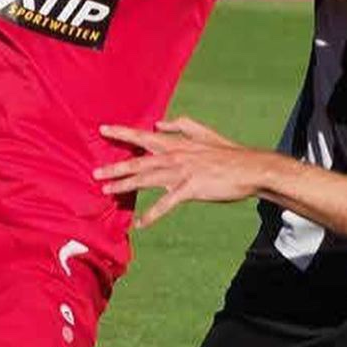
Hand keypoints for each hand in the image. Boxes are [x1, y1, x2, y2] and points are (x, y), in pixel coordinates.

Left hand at [94, 117, 258, 227]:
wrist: (251, 168)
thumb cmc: (227, 152)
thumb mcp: (203, 132)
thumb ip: (180, 125)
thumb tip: (159, 122)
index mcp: (176, 142)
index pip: (143, 136)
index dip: (122, 132)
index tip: (102, 129)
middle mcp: (175, 155)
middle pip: (139, 161)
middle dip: (115, 167)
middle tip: (95, 173)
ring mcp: (182, 172)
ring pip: (147, 180)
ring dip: (125, 186)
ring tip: (107, 191)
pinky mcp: (191, 188)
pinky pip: (167, 203)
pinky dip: (153, 214)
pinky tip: (140, 224)